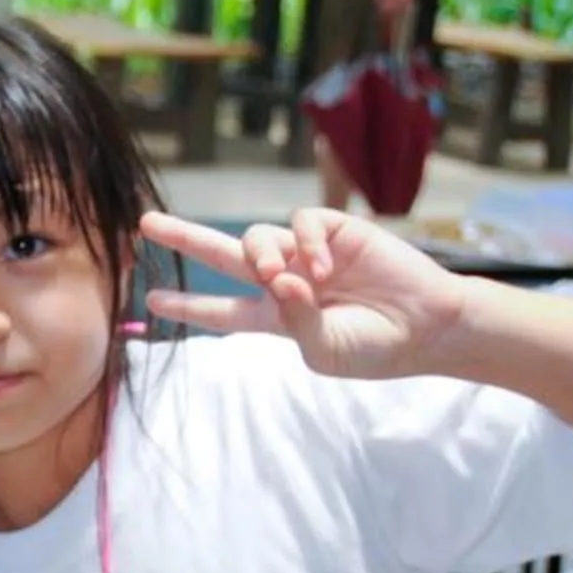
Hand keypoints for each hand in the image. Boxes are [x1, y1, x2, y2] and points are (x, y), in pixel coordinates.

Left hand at [142, 208, 471, 379]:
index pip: (221, 310)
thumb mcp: (325, 349)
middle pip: (222, 256)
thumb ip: (294, 319)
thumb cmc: (375, 347)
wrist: (428, 327)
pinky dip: (304, 243)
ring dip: (259, 254)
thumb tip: (277, 279)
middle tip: (144, 225)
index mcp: (274, 317)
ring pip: (256, 237)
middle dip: (184, 239)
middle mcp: (283, 281)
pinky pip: (301, 223)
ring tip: (280, 276)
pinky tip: (325, 268)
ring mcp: (307, 254)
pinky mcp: (335, 231)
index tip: (152, 301)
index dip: (189, 304)